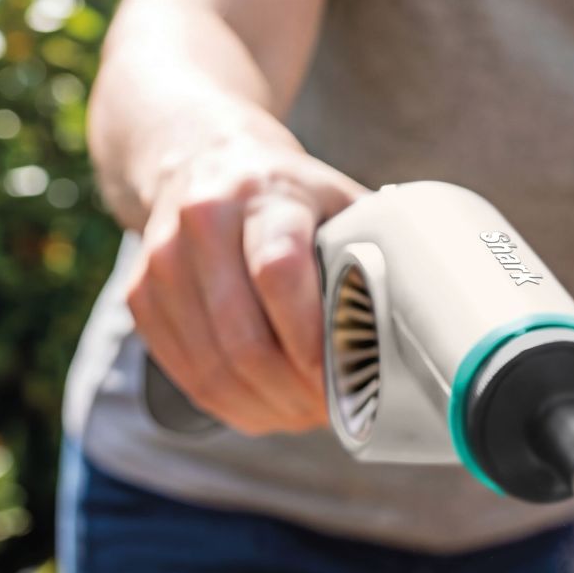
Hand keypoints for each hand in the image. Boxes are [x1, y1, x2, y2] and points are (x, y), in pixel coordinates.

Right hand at [128, 139, 366, 435]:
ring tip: (305, 416)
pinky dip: (229, 404)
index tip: (343, 376)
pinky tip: (265, 408)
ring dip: (264, 406)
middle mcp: (203, 223)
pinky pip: (184, 371)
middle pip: (243, 336)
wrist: (203, 156)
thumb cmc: (292, 194)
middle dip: (293, 391)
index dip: (311, 337)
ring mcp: (163, 260)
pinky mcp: (142, 294)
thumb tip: (431, 314)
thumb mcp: (338, 199)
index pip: (279, 274)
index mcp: (263, 196)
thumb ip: (377, 248)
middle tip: (333, 412)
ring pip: (211, 364)